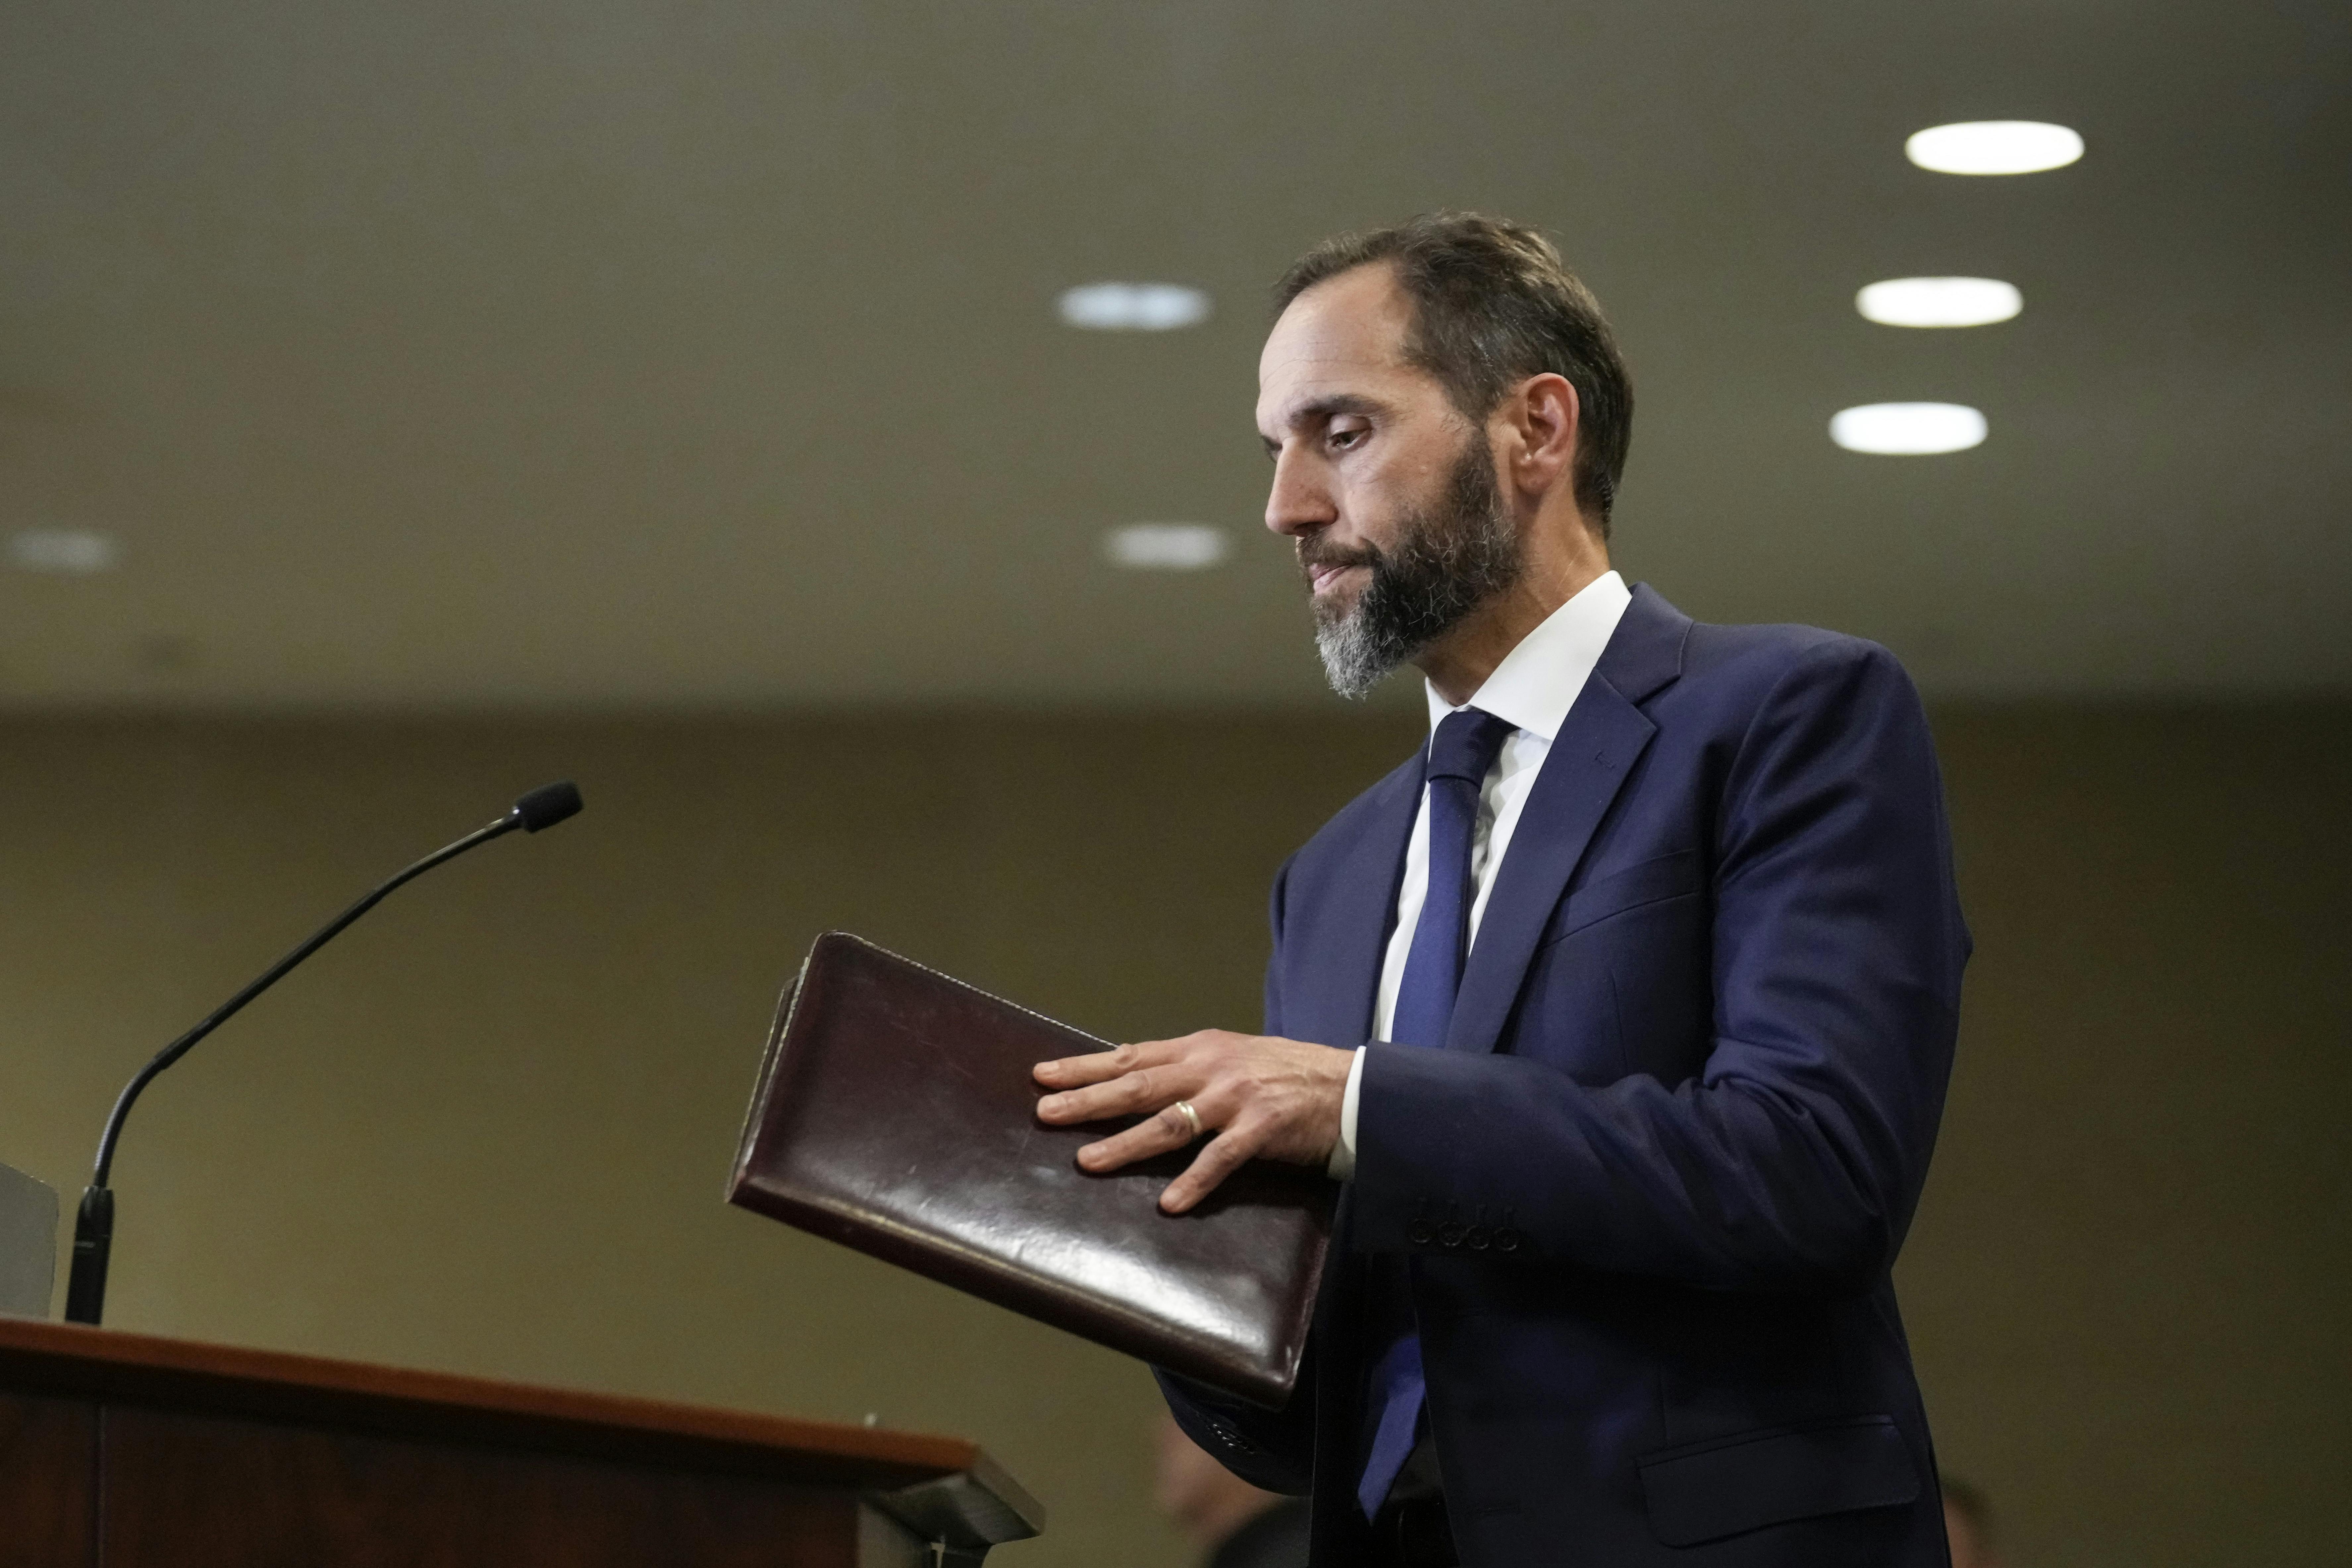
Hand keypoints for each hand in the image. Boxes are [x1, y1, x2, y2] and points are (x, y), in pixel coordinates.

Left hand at [1033, 1031, 1352, 1212]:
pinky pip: (1220, 1158)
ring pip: (1170, 1122)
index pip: (1130, 1056)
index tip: (1043, 1075)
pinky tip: (1170, 1203)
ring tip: (1087, 1161)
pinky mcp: (1261, 1128)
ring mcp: (1235, 1098)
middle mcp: (1211, 1068)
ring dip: (1126, 1143)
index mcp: (1198, 1048)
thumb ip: (1185, 1069)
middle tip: (1046, 1113)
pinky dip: (1194, 1181)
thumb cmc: (1283, 1073)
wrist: (1346, 1086)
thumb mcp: (1229, 1058)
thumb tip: (1133, 1081)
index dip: (1085, 1066)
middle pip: (1138, 1085)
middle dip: (1088, 1099)